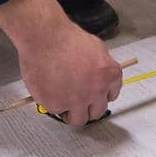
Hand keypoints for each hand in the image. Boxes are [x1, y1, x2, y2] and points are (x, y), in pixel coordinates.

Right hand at [0, 0, 122, 126]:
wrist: (44, 37)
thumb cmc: (65, 37)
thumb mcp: (96, 47)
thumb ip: (101, 67)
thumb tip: (99, 77)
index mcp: (109, 75)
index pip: (111, 96)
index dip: (100, 95)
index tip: (93, 96)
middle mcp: (96, 91)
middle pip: (97, 112)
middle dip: (87, 108)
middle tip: (77, 101)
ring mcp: (76, 100)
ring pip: (78, 119)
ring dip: (72, 113)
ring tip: (63, 101)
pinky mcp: (56, 105)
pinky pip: (57, 112)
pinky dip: (52, 104)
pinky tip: (50, 90)